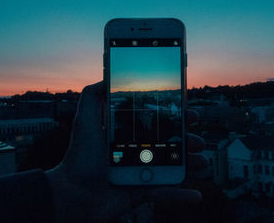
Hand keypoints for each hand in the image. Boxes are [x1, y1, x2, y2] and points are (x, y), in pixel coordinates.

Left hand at [46, 81, 206, 221]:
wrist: (73, 194)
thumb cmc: (79, 157)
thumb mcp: (84, 120)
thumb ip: (93, 96)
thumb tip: (106, 78)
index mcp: (128, 134)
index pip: (157, 122)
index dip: (175, 118)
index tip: (189, 113)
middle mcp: (137, 152)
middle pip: (170, 143)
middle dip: (187, 139)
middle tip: (197, 139)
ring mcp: (141, 172)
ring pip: (172, 166)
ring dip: (191, 163)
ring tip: (201, 161)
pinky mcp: (142, 192)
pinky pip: (165, 193)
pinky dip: (181, 194)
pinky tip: (196, 194)